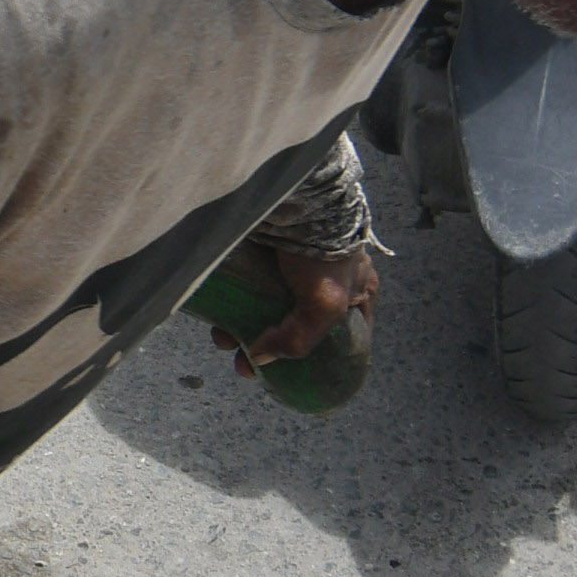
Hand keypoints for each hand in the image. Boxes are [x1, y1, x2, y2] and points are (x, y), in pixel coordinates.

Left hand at [216, 242, 376, 371]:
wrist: (299, 201)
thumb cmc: (323, 255)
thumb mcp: (324, 306)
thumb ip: (298, 340)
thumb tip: (259, 357)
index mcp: (356, 293)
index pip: (343, 335)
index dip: (317, 358)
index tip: (291, 375)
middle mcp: (329, 281)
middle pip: (297, 326)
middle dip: (270, 348)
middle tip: (245, 364)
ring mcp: (296, 267)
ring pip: (269, 308)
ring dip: (246, 328)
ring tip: (224, 340)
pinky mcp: (268, 254)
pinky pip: (251, 286)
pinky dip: (237, 303)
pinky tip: (219, 317)